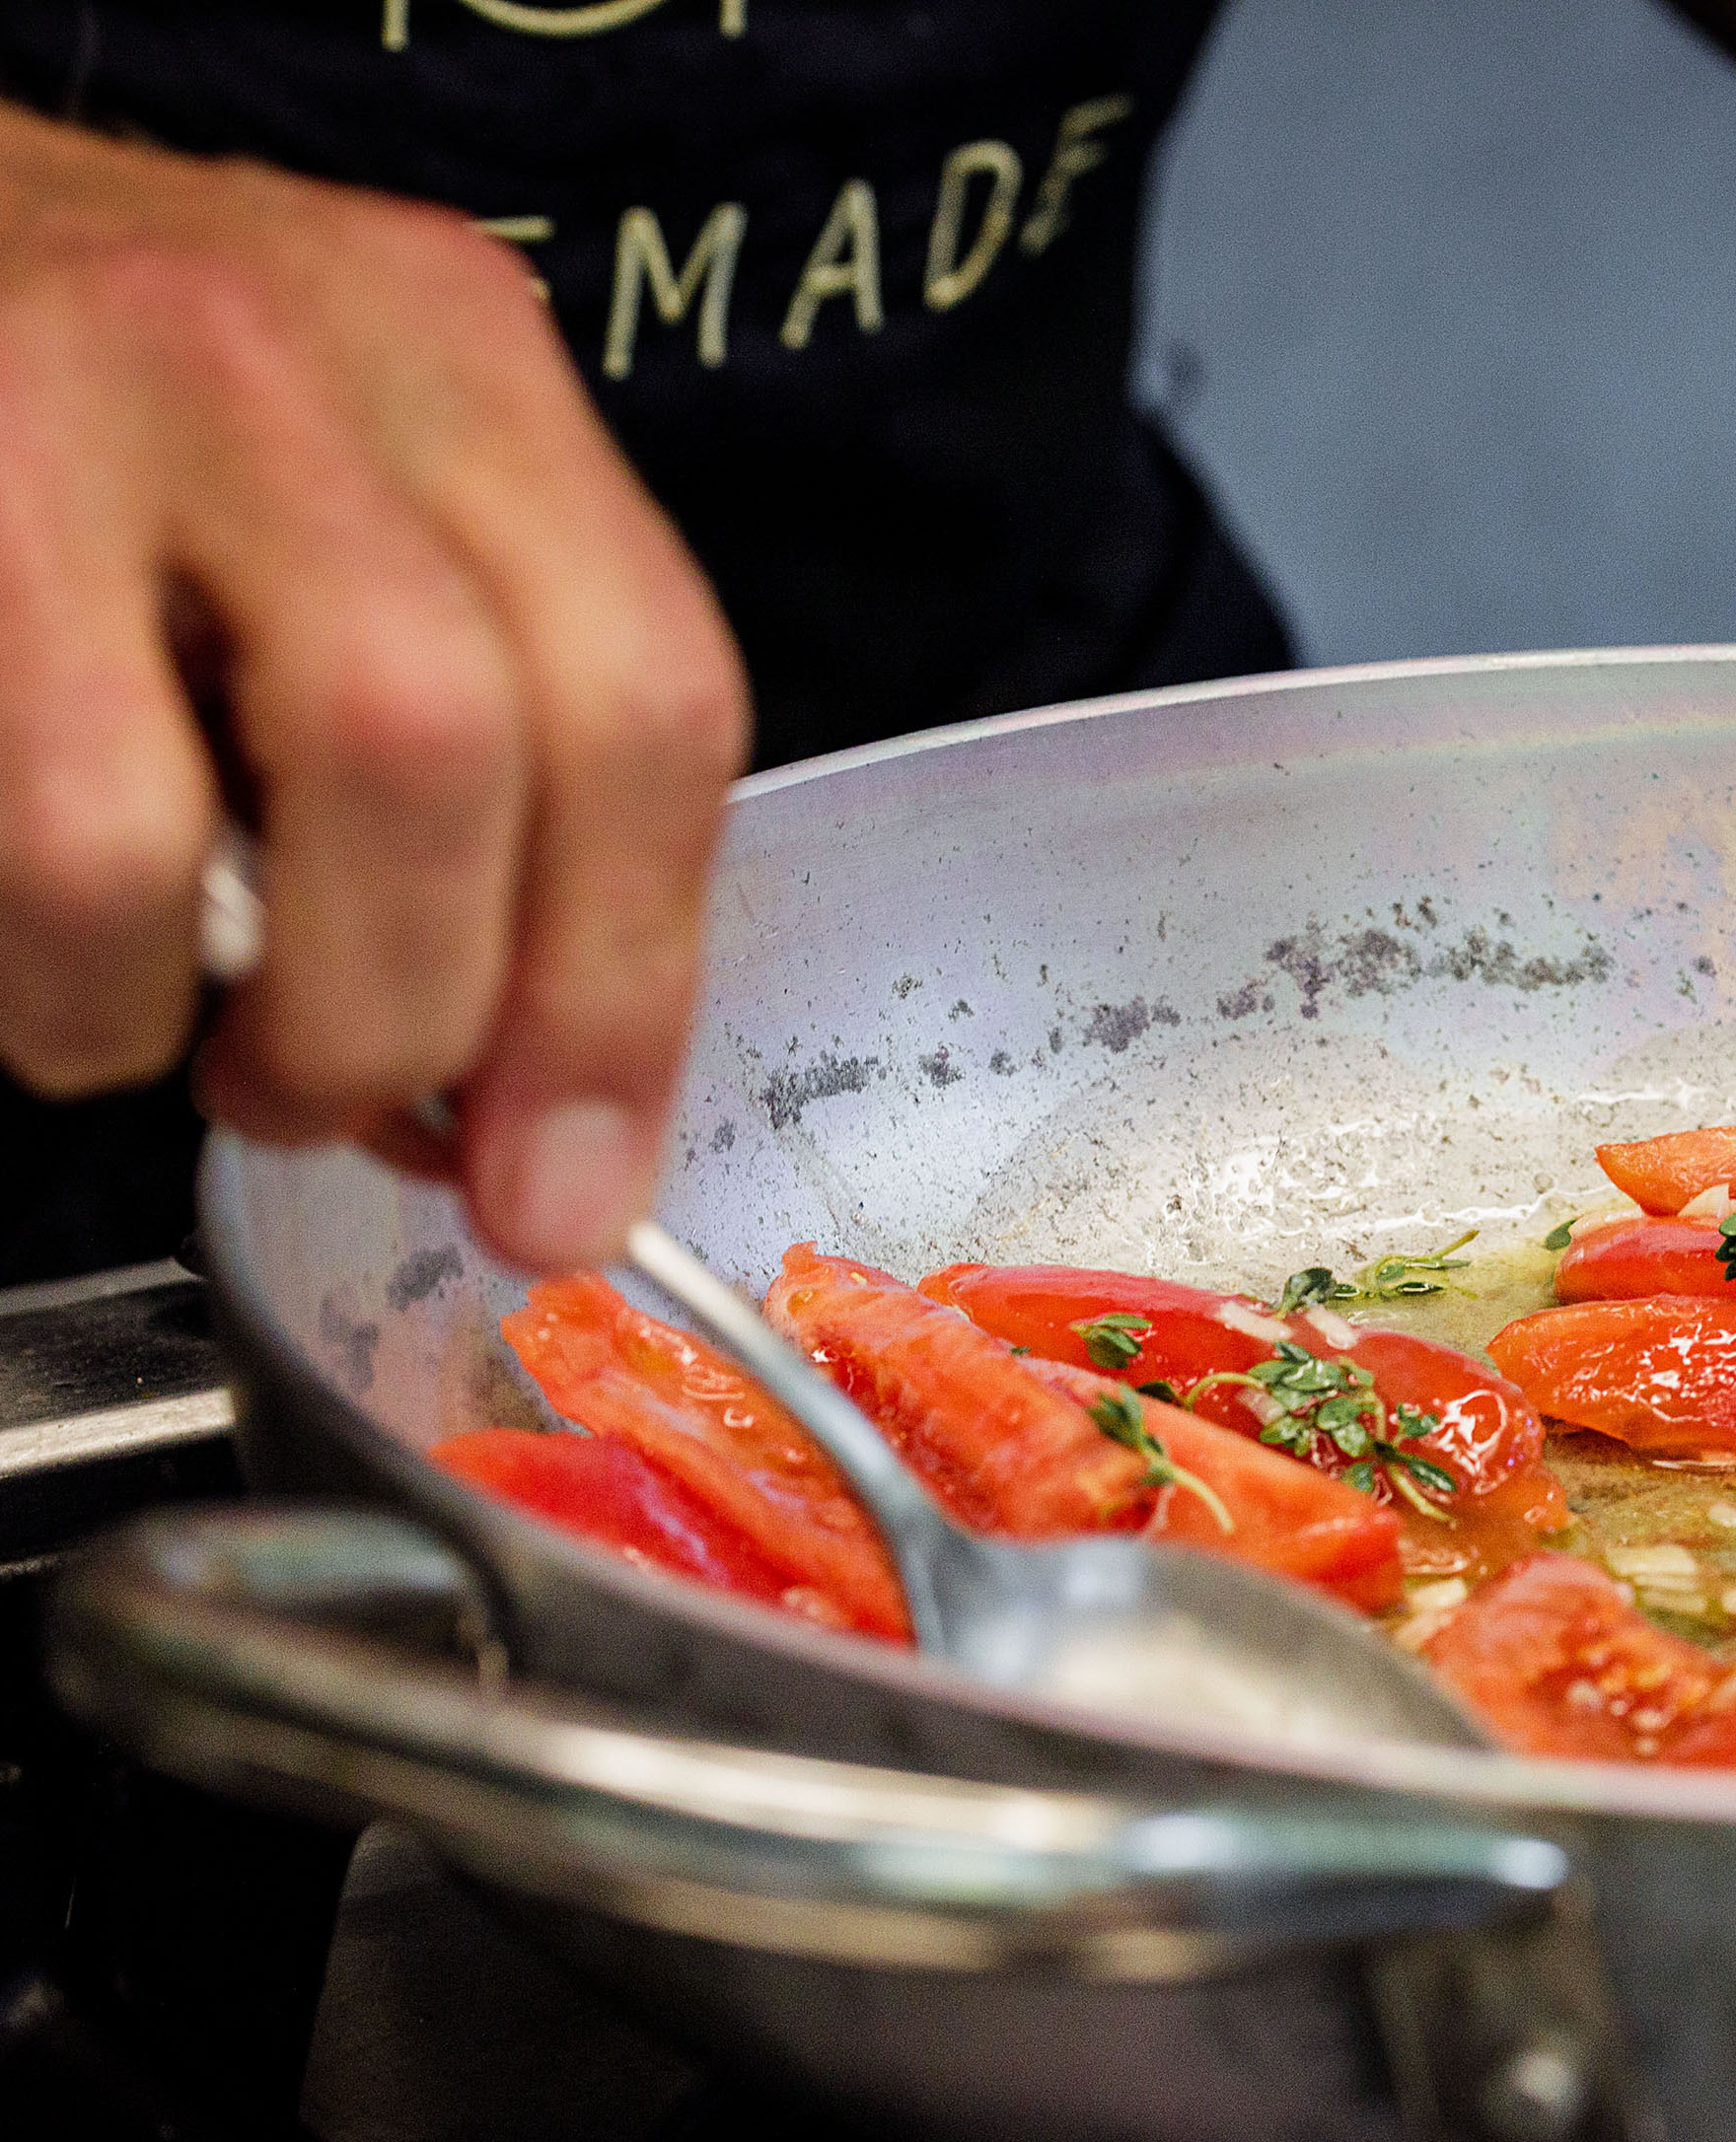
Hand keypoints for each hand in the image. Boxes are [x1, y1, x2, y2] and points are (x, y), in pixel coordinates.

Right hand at [0, 109, 745, 1267]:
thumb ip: (478, 776)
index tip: (574, 1174)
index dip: (621, 991)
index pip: (650, 702)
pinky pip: (31, 832)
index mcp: (460, 359)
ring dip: (174, 1009)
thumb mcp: (336, 518)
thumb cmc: (89, 412)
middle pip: (449, 752)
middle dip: (405, 1015)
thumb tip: (532, 1116)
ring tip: (150, 1015)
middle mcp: (289, 348)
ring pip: (177, 816)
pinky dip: (50, 972)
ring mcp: (68, 398)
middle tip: (329, 1097)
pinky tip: (47, 939)